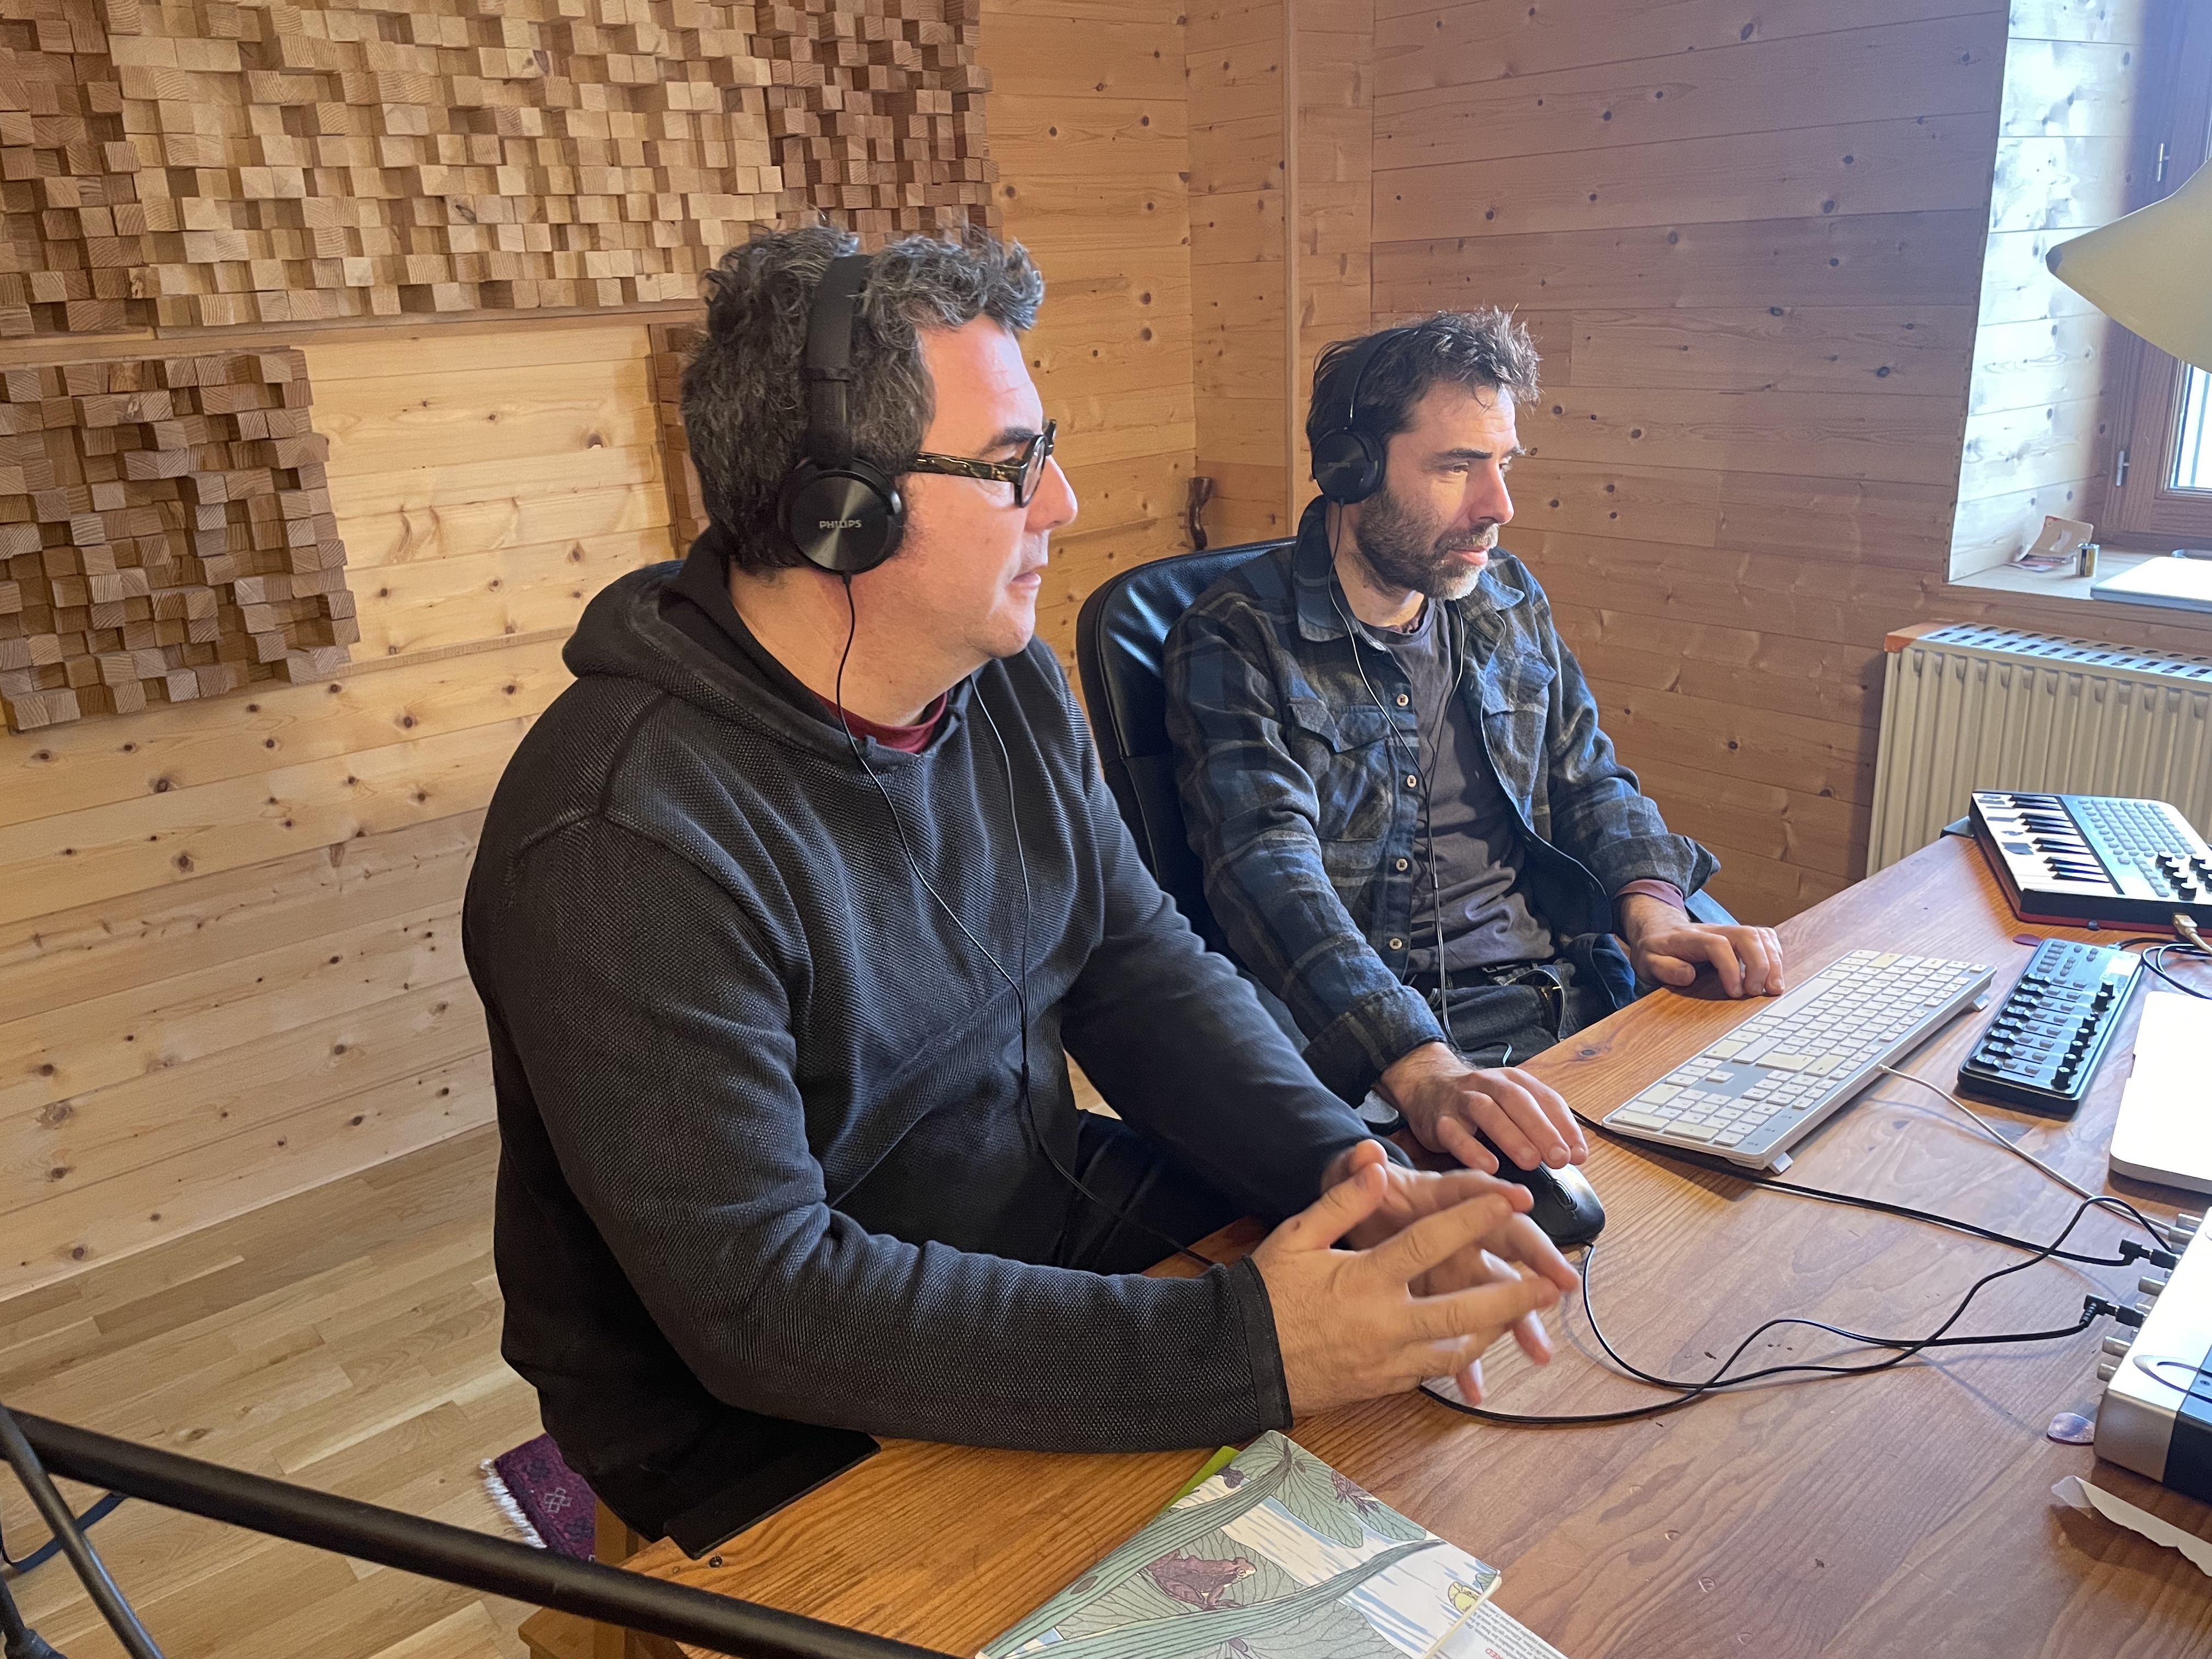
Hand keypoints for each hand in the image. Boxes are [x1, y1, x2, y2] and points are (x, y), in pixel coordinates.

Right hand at [1255, 1143, 1577, 1414]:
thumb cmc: (1266, 1293)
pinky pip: (1435, 1370)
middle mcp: (1384, 1323)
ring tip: (1524, 1311)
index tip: (1511, 1197)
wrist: (1240, 1360)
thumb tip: (1376, 1163)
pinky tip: (1476, 1340)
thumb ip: (1341, 1200)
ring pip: (1458, 1348)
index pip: (1430, 1243)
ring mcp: (1386, 1360)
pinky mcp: (1383, 1384)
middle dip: (1513, 1295)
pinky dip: (1462, 1354)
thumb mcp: (1296, 1236)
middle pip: (1464, 1310)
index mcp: (1363, 1279)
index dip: (1474, 1218)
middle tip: (1553, 1283)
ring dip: (1495, 1329)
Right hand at [1378, 1042, 1586, 1170]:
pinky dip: (1471, 1149)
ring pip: (1486, 1111)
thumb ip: (1544, 1127)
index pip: (1546, 1099)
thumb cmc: (1479, 1102)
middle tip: (1559, 1158)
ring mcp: (1462, 1100)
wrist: (1427, 1084)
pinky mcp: (1439, 1119)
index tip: (1579, 1154)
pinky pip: (1454, 1132)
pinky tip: (1489, 1166)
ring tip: (1530, 1161)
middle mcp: (1489, 1085)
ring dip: (1511, 1136)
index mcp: (1514, 1081)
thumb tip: (1576, 1154)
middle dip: (1542, 1130)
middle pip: (1518, 1101)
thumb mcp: (1514, 1106)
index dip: (1565, 1126)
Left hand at [1618, 895, 1784, 997]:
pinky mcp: (1737, 935)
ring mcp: (1727, 930)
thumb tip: (1687, 975)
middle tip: (1758, 992)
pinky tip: (1774, 973)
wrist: (1655, 928)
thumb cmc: (1654, 950)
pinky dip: (1774, 954)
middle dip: (1759, 964)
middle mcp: (1712, 930)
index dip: (1731, 968)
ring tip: (1774, 987)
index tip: (1735, 992)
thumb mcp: (1646, 962)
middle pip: (1746, 936)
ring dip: (1772, 961)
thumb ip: (1663, 969)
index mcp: (1688, 938)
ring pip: (1759, 935)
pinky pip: (1763, 936)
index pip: (1716, 945)